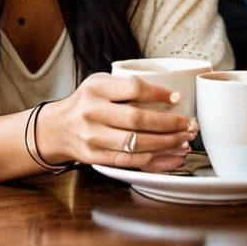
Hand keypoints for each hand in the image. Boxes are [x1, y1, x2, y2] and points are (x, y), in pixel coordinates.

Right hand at [38, 73, 197, 170]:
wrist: (57, 128)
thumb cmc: (86, 102)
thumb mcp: (100, 84)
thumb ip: (127, 86)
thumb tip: (170, 95)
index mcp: (95, 89)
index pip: (132, 88)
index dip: (158, 93)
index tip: (177, 97)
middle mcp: (92, 113)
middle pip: (138, 119)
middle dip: (169, 124)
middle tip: (189, 125)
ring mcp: (92, 138)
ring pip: (137, 144)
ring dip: (166, 144)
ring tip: (185, 141)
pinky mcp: (96, 158)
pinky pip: (131, 162)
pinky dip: (155, 161)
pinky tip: (171, 158)